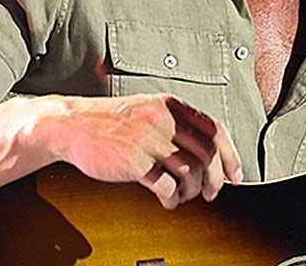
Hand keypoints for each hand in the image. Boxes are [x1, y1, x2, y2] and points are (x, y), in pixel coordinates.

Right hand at [48, 94, 242, 208]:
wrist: (70, 124)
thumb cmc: (107, 121)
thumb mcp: (147, 110)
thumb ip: (175, 123)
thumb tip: (206, 149)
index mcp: (169, 105)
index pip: (214, 129)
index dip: (230, 155)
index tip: (235, 174)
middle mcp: (163, 120)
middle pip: (207, 153)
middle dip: (214, 179)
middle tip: (210, 192)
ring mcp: (149, 141)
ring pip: (190, 171)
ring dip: (191, 191)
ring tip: (182, 196)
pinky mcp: (134, 162)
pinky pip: (165, 186)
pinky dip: (171, 198)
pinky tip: (167, 200)